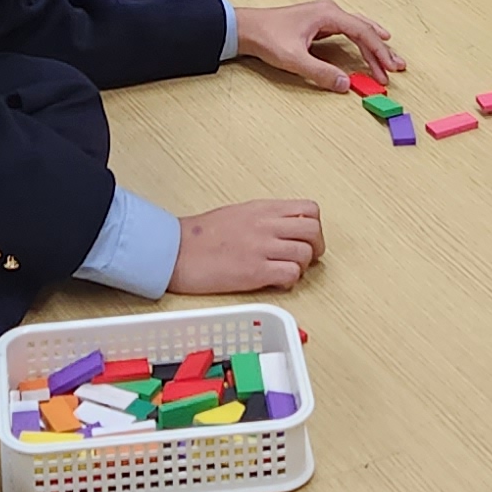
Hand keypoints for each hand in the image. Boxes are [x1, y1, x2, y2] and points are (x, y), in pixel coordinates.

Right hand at [169, 197, 323, 294]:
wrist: (175, 252)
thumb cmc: (200, 237)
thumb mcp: (238, 213)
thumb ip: (265, 218)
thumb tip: (286, 229)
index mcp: (262, 209)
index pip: (309, 209)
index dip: (313, 227)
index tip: (305, 239)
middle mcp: (265, 224)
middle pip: (313, 230)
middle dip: (315, 248)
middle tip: (305, 259)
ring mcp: (261, 247)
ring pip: (305, 253)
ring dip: (302, 266)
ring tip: (286, 272)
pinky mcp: (255, 271)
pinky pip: (290, 274)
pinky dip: (289, 281)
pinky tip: (275, 282)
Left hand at [232, 0, 402, 90]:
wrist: (246, 28)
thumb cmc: (267, 37)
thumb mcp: (294, 59)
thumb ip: (321, 73)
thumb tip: (345, 84)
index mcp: (327, 14)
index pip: (362, 33)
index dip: (378, 52)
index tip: (389, 67)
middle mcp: (329, 11)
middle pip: (364, 29)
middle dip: (381, 49)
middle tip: (396, 66)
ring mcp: (324, 15)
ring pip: (358, 28)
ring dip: (373, 44)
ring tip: (389, 57)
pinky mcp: (318, 23)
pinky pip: (348, 30)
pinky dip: (361, 40)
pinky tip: (367, 46)